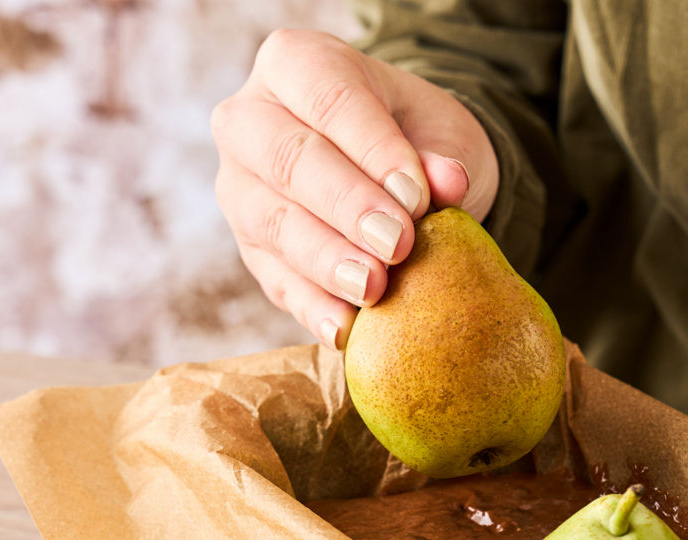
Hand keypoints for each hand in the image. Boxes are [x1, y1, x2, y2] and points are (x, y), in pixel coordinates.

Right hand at [212, 29, 498, 348]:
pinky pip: (275, 279)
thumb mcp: (440, 132)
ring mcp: (240, 188)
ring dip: (326, 260)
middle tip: (396, 244)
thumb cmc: (411, 140)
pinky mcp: (250, 249)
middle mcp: (249, 120)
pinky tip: (346, 328)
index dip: (372, 149)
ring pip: (273, 222)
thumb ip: (443, 154)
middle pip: (290, 160)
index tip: (416, 195)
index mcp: (295, 63)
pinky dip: (313, 307)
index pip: (330, 99)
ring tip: (374, 288)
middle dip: (346, 206)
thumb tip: (447, 183)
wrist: (392, 177)